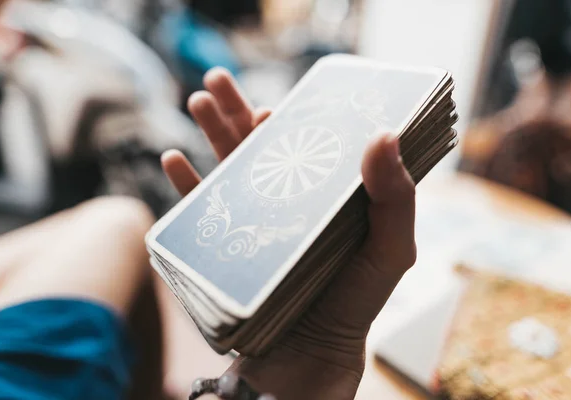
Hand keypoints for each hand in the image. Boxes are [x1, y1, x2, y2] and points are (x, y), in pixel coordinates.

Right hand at [162, 68, 415, 399]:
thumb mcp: (389, 248)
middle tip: (216, 79)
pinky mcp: (224, 246)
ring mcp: (253, 223)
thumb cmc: (355, 302)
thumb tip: (383, 136)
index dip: (291, 119)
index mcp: (323, 196)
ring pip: (227, 166)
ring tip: (197, 101)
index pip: (305, 146)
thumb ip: (395, 196)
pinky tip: (174, 159)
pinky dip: (185, 183)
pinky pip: (199, 209)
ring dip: (210, 132)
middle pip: (258, 146)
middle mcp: (287, 203)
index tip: (280, 103)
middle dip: (236, 110)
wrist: (309, 355)